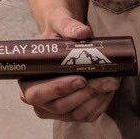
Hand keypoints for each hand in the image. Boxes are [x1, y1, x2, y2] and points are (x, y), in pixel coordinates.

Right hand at [18, 7, 119, 122]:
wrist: (66, 37)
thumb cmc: (56, 31)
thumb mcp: (58, 23)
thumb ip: (68, 26)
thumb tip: (83, 33)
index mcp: (27, 79)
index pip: (37, 93)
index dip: (58, 89)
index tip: (81, 79)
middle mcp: (39, 100)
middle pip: (60, 106)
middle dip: (85, 94)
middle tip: (107, 80)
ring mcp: (56, 110)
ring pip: (76, 114)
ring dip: (97, 99)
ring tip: (113, 81)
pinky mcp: (72, 113)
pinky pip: (88, 115)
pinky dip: (101, 104)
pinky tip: (110, 90)